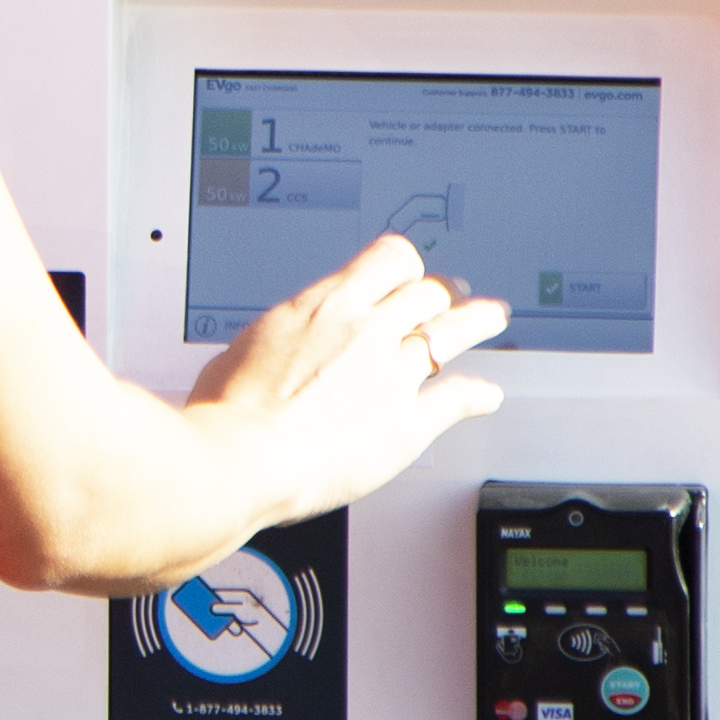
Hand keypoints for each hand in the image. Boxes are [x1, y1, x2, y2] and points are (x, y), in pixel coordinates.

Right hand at [183, 232, 508, 515]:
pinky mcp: (408, 424)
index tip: (405, 273)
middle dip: (440, 293)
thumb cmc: (228, 411)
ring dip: (477, 322)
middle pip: (426, 293)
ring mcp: (392, 376)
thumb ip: (278, 342)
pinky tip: (487, 397)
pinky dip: (478, 397)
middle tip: (449, 295)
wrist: (241, 458)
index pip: (388, 261)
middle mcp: (367, 331)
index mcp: (325, 305)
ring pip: (452, 333)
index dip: (403, 266)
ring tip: (490, 318)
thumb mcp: (245, 349)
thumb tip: (274, 350)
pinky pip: (457, 399)